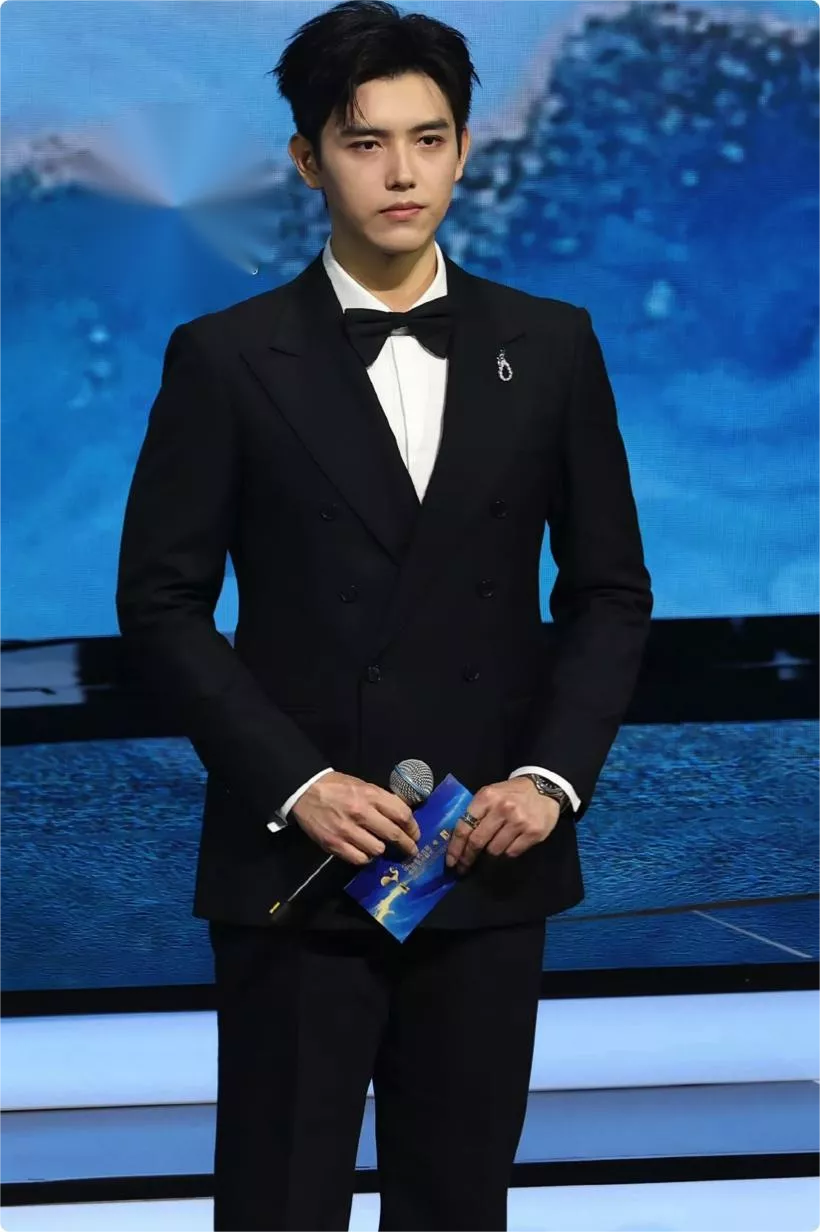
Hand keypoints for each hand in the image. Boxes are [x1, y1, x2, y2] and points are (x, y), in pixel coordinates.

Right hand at [291, 771, 420, 865]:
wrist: (306, 790)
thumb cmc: (338, 787)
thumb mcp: (363, 785)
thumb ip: (382, 800)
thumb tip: (403, 816)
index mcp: (370, 795)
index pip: (402, 814)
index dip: (413, 827)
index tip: (416, 835)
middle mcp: (361, 813)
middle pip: (394, 834)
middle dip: (407, 846)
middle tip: (411, 851)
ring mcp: (347, 830)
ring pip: (378, 850)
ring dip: (382, 850)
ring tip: (379, 846)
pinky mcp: (334, 844)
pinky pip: (360, 859)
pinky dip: (365, 858)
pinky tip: (364, 852)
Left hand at [445, 778, 560, 874]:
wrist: (543, 788)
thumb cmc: (511, 793)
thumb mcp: (490, 794)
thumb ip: (475, 813)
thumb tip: (459, 840)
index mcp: (486, 797)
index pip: (464, 826)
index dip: (455, 847)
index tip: (451, 861)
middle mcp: (502, 808)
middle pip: (477, 841)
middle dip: (467, 857)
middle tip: (463, 867)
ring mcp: (519, 821)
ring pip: (494, 850)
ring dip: (490, 852)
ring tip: (494, 845)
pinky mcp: (533, 832)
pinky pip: (512, 852)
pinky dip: (508, 851)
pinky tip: (510, 843)